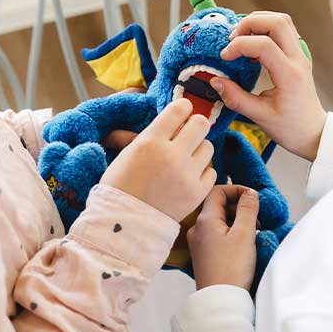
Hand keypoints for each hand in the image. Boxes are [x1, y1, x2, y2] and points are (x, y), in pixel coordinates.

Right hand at [101, 98, 216, 220]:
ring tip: (186, 159)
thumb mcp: (127, 154)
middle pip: (201, 124)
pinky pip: (211, 171)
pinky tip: (189, 176)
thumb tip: (168, 119)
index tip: (182, 111)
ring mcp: (187, 174)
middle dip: (196, 125)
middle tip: (189, 133)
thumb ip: (150, 135)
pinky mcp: (197, 193)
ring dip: (198, 149)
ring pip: (208, 147)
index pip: (179, 109)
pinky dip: (202, 172)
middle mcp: (172, 155)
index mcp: (151, 141)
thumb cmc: (121, 187)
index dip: (183, 108)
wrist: (125, 223)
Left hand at [188, 185, 258, 290]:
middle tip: (256, 218)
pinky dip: (231, 233)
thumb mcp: (245, 234)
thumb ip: (248, 209)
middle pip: (217, 205)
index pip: (217, 191)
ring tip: (253, 231)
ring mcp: (199, 242)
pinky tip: (243, 244)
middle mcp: (197, 228)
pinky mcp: (203, 254)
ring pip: (218, 221)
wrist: (220, 300)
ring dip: (236, 220)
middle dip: (239, 207)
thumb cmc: (232, 268)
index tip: (253, 198)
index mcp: (205, 220)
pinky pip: (217, 235)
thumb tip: (250, 193)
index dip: (237, 190)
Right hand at [214, 11, 326, 161]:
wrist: (313, 132)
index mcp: (289, 75)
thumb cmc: (289, 128)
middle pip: (277, 22)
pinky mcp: (297, 54)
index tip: (225, 57)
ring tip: (240, 38)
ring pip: (282, 20)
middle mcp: (298, 59)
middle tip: (231, 40)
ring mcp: (300, 54)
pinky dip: (265, 28)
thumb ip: (235, 98)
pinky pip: (284, 29)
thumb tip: (215, 80)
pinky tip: (252, 43)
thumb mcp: (259, 117)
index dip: (239, 45)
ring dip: (257, 22)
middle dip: (248, 23)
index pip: (264, 45)